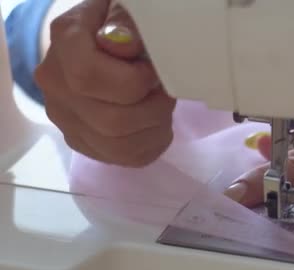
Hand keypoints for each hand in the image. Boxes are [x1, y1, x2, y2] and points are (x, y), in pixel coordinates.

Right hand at [35, 0, 175, 166]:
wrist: (104, 40)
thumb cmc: (122, 23)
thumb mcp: (127, 9)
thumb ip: (126, 23)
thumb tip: (125, 45)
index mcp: (65, 41)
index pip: (89, 77)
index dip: (135, 81)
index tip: (154, 71)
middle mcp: (56, 84)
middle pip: (111, 121)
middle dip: (155, 109)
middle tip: (166, 92)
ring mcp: (66, 118)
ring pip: (119, 146)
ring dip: (156, 129)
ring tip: (162, 107)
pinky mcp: (82, 141)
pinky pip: (125, 158)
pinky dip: (152, 144)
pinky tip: (156, 124)